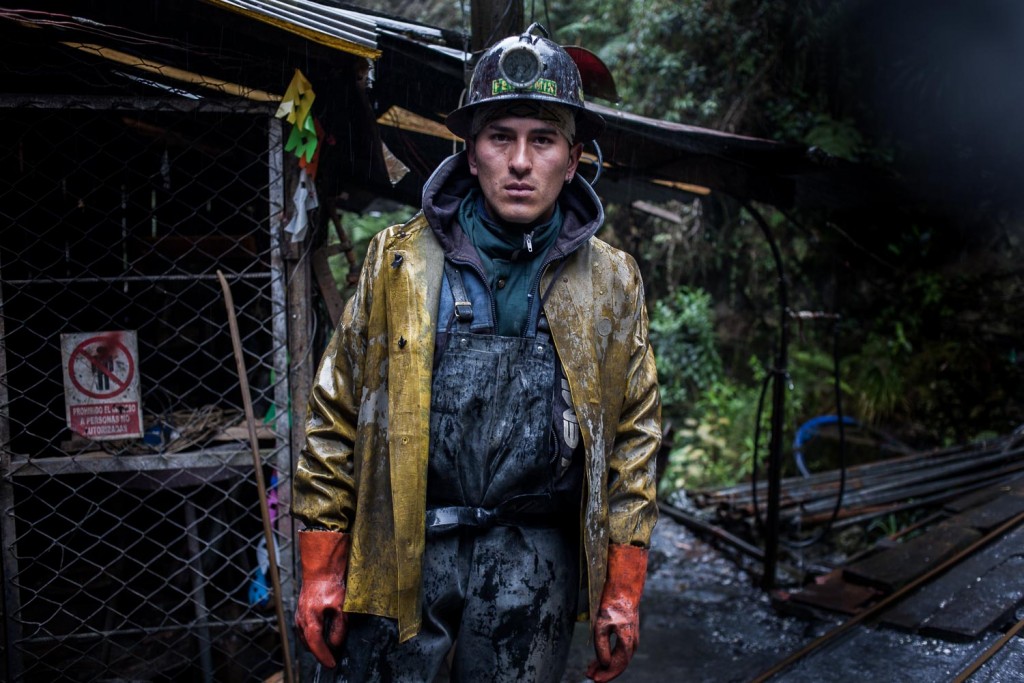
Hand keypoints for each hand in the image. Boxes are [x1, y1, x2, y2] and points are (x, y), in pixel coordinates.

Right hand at [295, 575, 347, 666]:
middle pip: (309, 644)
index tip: (331, 664)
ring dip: (315, 645)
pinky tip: (321, 634)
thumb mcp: (340, 607)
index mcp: (310, 620)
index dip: (324, 656)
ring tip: (327, 650)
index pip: (316, 645)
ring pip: (306, 637)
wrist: (321, 568)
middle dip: (319, 653)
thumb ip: (338, 628)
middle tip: (331, 659)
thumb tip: (335, 644)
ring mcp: (300, 615)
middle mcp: (301, 620)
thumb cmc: (331, 584)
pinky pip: (305, 629)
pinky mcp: (302, 611)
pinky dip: (313, 636)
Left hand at [585, 543, 647, 681]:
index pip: (618, 665)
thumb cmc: (612, 605)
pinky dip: (608, 656)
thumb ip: (602, 646)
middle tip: (590, 676)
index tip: (594, 679)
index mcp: (628, 642)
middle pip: (619, 664)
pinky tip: (599, 659)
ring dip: (605, 665)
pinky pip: (618, 650)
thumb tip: (604, 664)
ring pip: (618, 658)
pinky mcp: (626, 634)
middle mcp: (632, 643)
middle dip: (604, 672)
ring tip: (591, 669)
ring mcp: (631, 639)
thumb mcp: (602, 625)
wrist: (624, 589)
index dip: (606, 675)